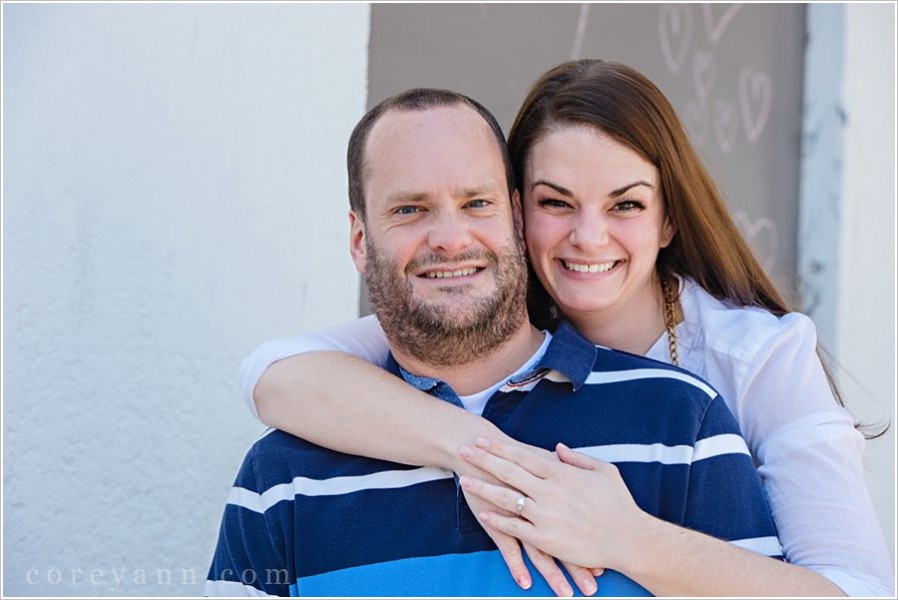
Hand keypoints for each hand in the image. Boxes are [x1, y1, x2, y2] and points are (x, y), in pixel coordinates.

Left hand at [459, 438, 645, 571]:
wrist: (628, 539)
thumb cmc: (619, 504)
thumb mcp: (603, 471)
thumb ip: (577, 457)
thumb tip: (557, 448)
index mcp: (562, 473)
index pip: (523, 456)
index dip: (500, 448)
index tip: (482, 440)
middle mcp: (550, 491)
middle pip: (509, 471)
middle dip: (484, 460)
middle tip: (463, 450)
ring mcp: (546, 515)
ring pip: (507, 498)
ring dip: (484, 488)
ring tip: (465, 479)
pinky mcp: (545, 538)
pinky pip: (516, 527)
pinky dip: (498, 520)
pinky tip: (483, 513)